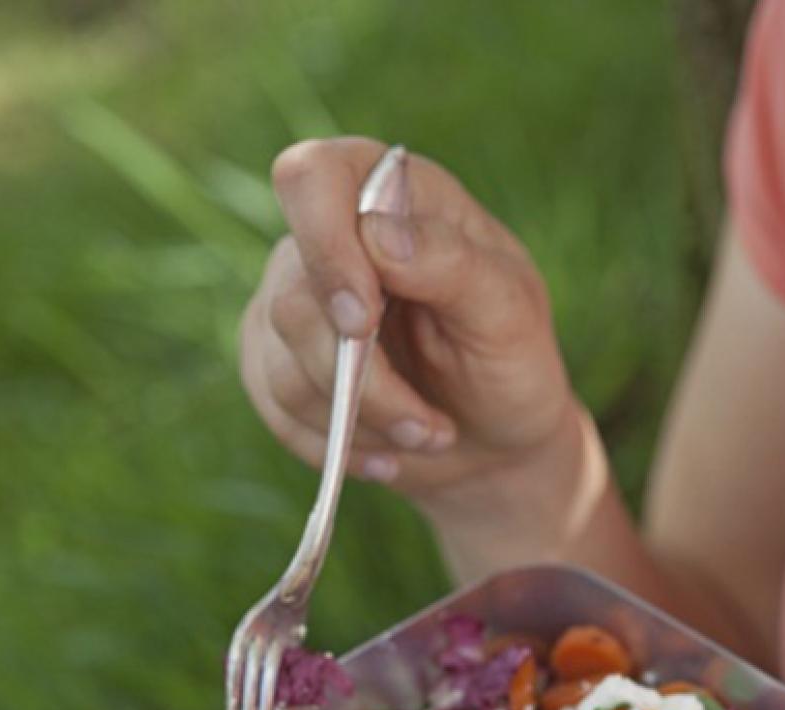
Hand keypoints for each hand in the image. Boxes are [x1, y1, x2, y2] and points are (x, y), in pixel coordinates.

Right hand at [240, 137, 581, 514]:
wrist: (491, 439)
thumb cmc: (509, 362)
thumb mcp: (508, 312)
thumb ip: (451, 263)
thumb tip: (378, 236)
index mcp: (390, 195)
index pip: (312, 178)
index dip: (325, 246)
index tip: (363, 321)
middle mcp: (329, 239)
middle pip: (294, 302)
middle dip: (365, 384)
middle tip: (428, 425)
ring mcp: (294, 302)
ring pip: (284, 370)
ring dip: (361, 424)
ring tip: (425, 436)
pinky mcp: (275, 364)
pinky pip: (276, 411)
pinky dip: (335, 447)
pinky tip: (385, 455)